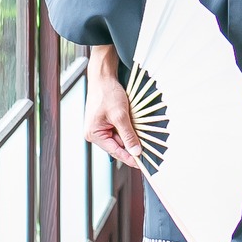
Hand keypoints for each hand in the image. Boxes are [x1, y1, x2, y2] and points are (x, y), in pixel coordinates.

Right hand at [85, 45, 142, 169]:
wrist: (103, 76)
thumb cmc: (107, 93)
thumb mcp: (120, 115)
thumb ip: (128, 135)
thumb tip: (136, 152)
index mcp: (94, 135)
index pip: (115, 151)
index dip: (130, 158)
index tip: (142, 164)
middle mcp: (94, 134)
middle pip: (117, 145)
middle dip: (131, 146)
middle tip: (147, 151)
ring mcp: (99, 128)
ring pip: (119, 138)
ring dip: (130, 137)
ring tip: (143, 138)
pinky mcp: (105, 122)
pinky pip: (118, 130)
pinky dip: (127, 130)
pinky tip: (136, 128)